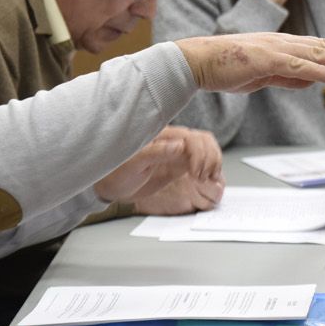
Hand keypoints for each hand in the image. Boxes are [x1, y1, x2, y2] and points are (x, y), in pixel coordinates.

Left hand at [99, 127, 223, 209]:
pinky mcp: (180, 164)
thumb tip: (180, 145)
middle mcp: (172, 141)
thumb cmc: (116, 174)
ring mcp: (177, 153)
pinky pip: (202, 160)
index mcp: (161, 137)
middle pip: (203, 140)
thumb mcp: (132, 164)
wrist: (111, 188)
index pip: (191, 138)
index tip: (196, 174)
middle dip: (210, 158)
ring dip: (213, 161)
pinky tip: (211, 179)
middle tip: (204, 178)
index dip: (199, 154)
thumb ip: (155, 152)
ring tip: (209, 178)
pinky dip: (211, 168)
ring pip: (206, 148)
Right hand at [175, 31, 324, 93]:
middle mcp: (285, 43)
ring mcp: (276, 49)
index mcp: (285, 46)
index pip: (324, 47)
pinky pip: (296, 66)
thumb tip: (312, 80)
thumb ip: (287, 77)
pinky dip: (318, 70)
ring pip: (319, 52)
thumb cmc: (228, 68)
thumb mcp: (264, 75)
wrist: (197, 62)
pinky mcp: (265, 60)